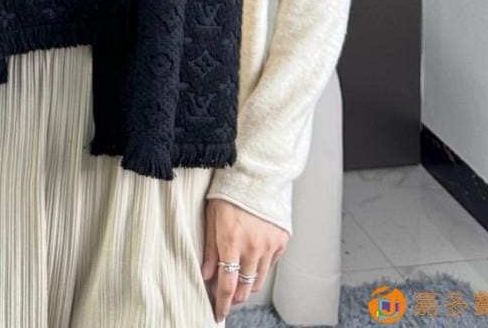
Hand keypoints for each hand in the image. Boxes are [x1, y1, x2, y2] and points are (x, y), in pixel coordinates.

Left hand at [202, 198, 288, 319]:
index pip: (227, 284)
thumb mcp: (212, 217)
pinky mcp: (282, 241)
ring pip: (259, 281)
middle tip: (227, 295)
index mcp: (232, 241)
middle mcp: (253, 247)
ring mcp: (270, 245)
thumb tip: (206, 274)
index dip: (222, 303)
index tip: (218, 313)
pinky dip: (261, 268)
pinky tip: (252, 260)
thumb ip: (210, 248)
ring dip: (248, 285)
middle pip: (245, 288)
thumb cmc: (230, 192)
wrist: (258, 173)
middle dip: (235, 296)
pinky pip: (271, 265)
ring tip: (239, 280)